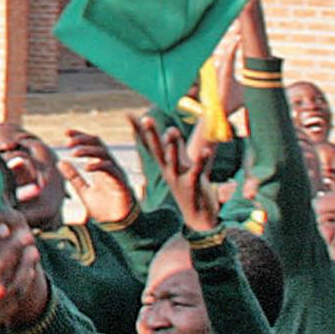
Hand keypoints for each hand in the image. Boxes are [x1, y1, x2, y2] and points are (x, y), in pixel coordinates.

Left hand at [59, 128, 136, 227]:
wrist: (117, 228)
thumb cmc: (104, 211)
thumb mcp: (84, 191)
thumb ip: (74, 177)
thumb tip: (60, 162)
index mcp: (101, 167)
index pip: (92, 144)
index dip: (80, 136)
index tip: (66, 132)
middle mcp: (110, 166)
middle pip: (98, 143)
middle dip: (83, 139)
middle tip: (68, 142)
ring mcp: (116, 173)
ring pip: (104, 153)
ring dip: (88, 150)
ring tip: (74, 152)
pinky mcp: (121, 182)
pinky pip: (111, 169)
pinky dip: (98, 166)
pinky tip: (86, 167)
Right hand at [132, 115, 220, 236]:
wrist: (199, 219)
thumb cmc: (190, 188)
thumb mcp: (182, 165)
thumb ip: (178, 147)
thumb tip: (170, 129)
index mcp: (166, 164)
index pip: (150, 144)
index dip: (141, 130)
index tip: (128, 114)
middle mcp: (169, 170)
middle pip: (158, 150)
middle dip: (152, 134)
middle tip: (146, 118)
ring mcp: (180, 178)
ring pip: (174, 160)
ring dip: (173, 147)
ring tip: (172, 131)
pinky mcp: (193, 185)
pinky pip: (197, 171)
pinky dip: (201, 161)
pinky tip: (205, 151)